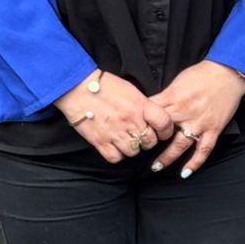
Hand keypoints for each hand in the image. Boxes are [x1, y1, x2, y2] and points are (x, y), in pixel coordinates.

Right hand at [53, 71, 168, 164]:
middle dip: (147, 140)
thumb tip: (151, 118)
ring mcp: (115, 133)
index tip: (162, 131)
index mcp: (140, 105)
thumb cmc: (104, 86)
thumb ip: (143, 105)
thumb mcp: (130, 90)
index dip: (166, 130)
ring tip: (125, 139)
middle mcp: (130, 121)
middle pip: (150, 142)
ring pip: (134, 152)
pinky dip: (117, 154)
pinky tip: (114, 145)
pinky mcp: (100, 142)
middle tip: (139, 134)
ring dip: (132, 147)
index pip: (164, 123)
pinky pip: (116, 157)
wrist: (78, 88)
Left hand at [148, 61, 244, 177]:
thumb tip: (152, 107)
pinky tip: (185, 173)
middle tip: (138, 152)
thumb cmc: (202, 74)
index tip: (133, 130)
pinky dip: (195, 163)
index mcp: (173, 98)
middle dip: (149, 143)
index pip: (150, 113)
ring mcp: (199, 123)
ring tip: (156, 167)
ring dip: (167, 158)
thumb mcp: (178, 81)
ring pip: (180, 145)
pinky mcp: (213, 129)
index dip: (140, 122)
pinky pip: (203, 150)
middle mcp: (184, 112)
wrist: (227, 73)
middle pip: (161, 132)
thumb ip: (165, 96)